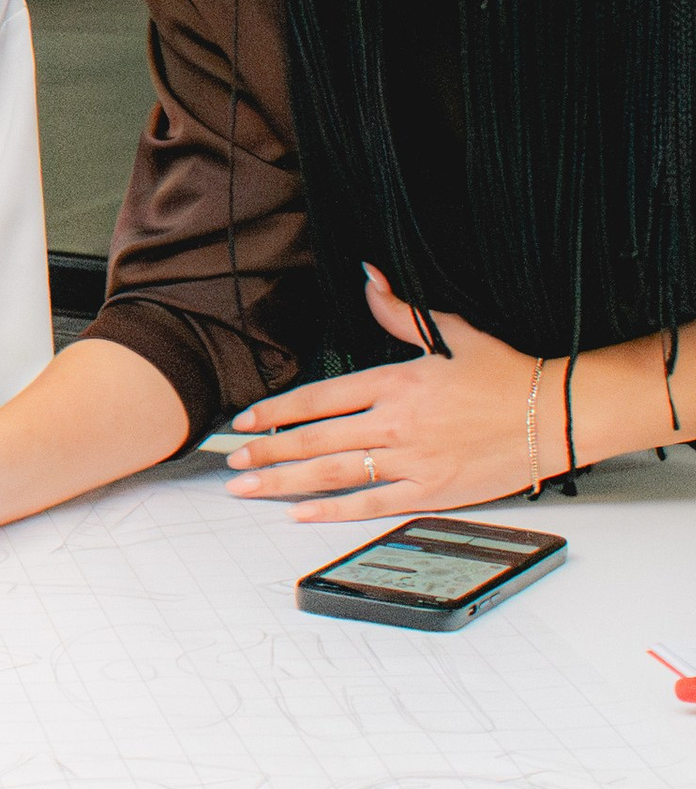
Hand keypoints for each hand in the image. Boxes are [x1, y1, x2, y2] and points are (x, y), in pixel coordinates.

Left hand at [223, 267, 540, 520]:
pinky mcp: (434, 490)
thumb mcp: (450, 332)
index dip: (277, 411)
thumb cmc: (507, 374)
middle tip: (231, 461)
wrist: (558, 413)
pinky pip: (374, 503)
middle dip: (267, 451)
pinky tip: (301, 513)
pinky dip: (334, 510)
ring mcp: (413, 459)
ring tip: (248, 486)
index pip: (318, 397)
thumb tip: (369, 275)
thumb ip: (398, 310)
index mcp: (394, 382)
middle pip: (315, 438)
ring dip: (285, 480)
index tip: (246, 421)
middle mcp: (396, 422)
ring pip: (334, 472)